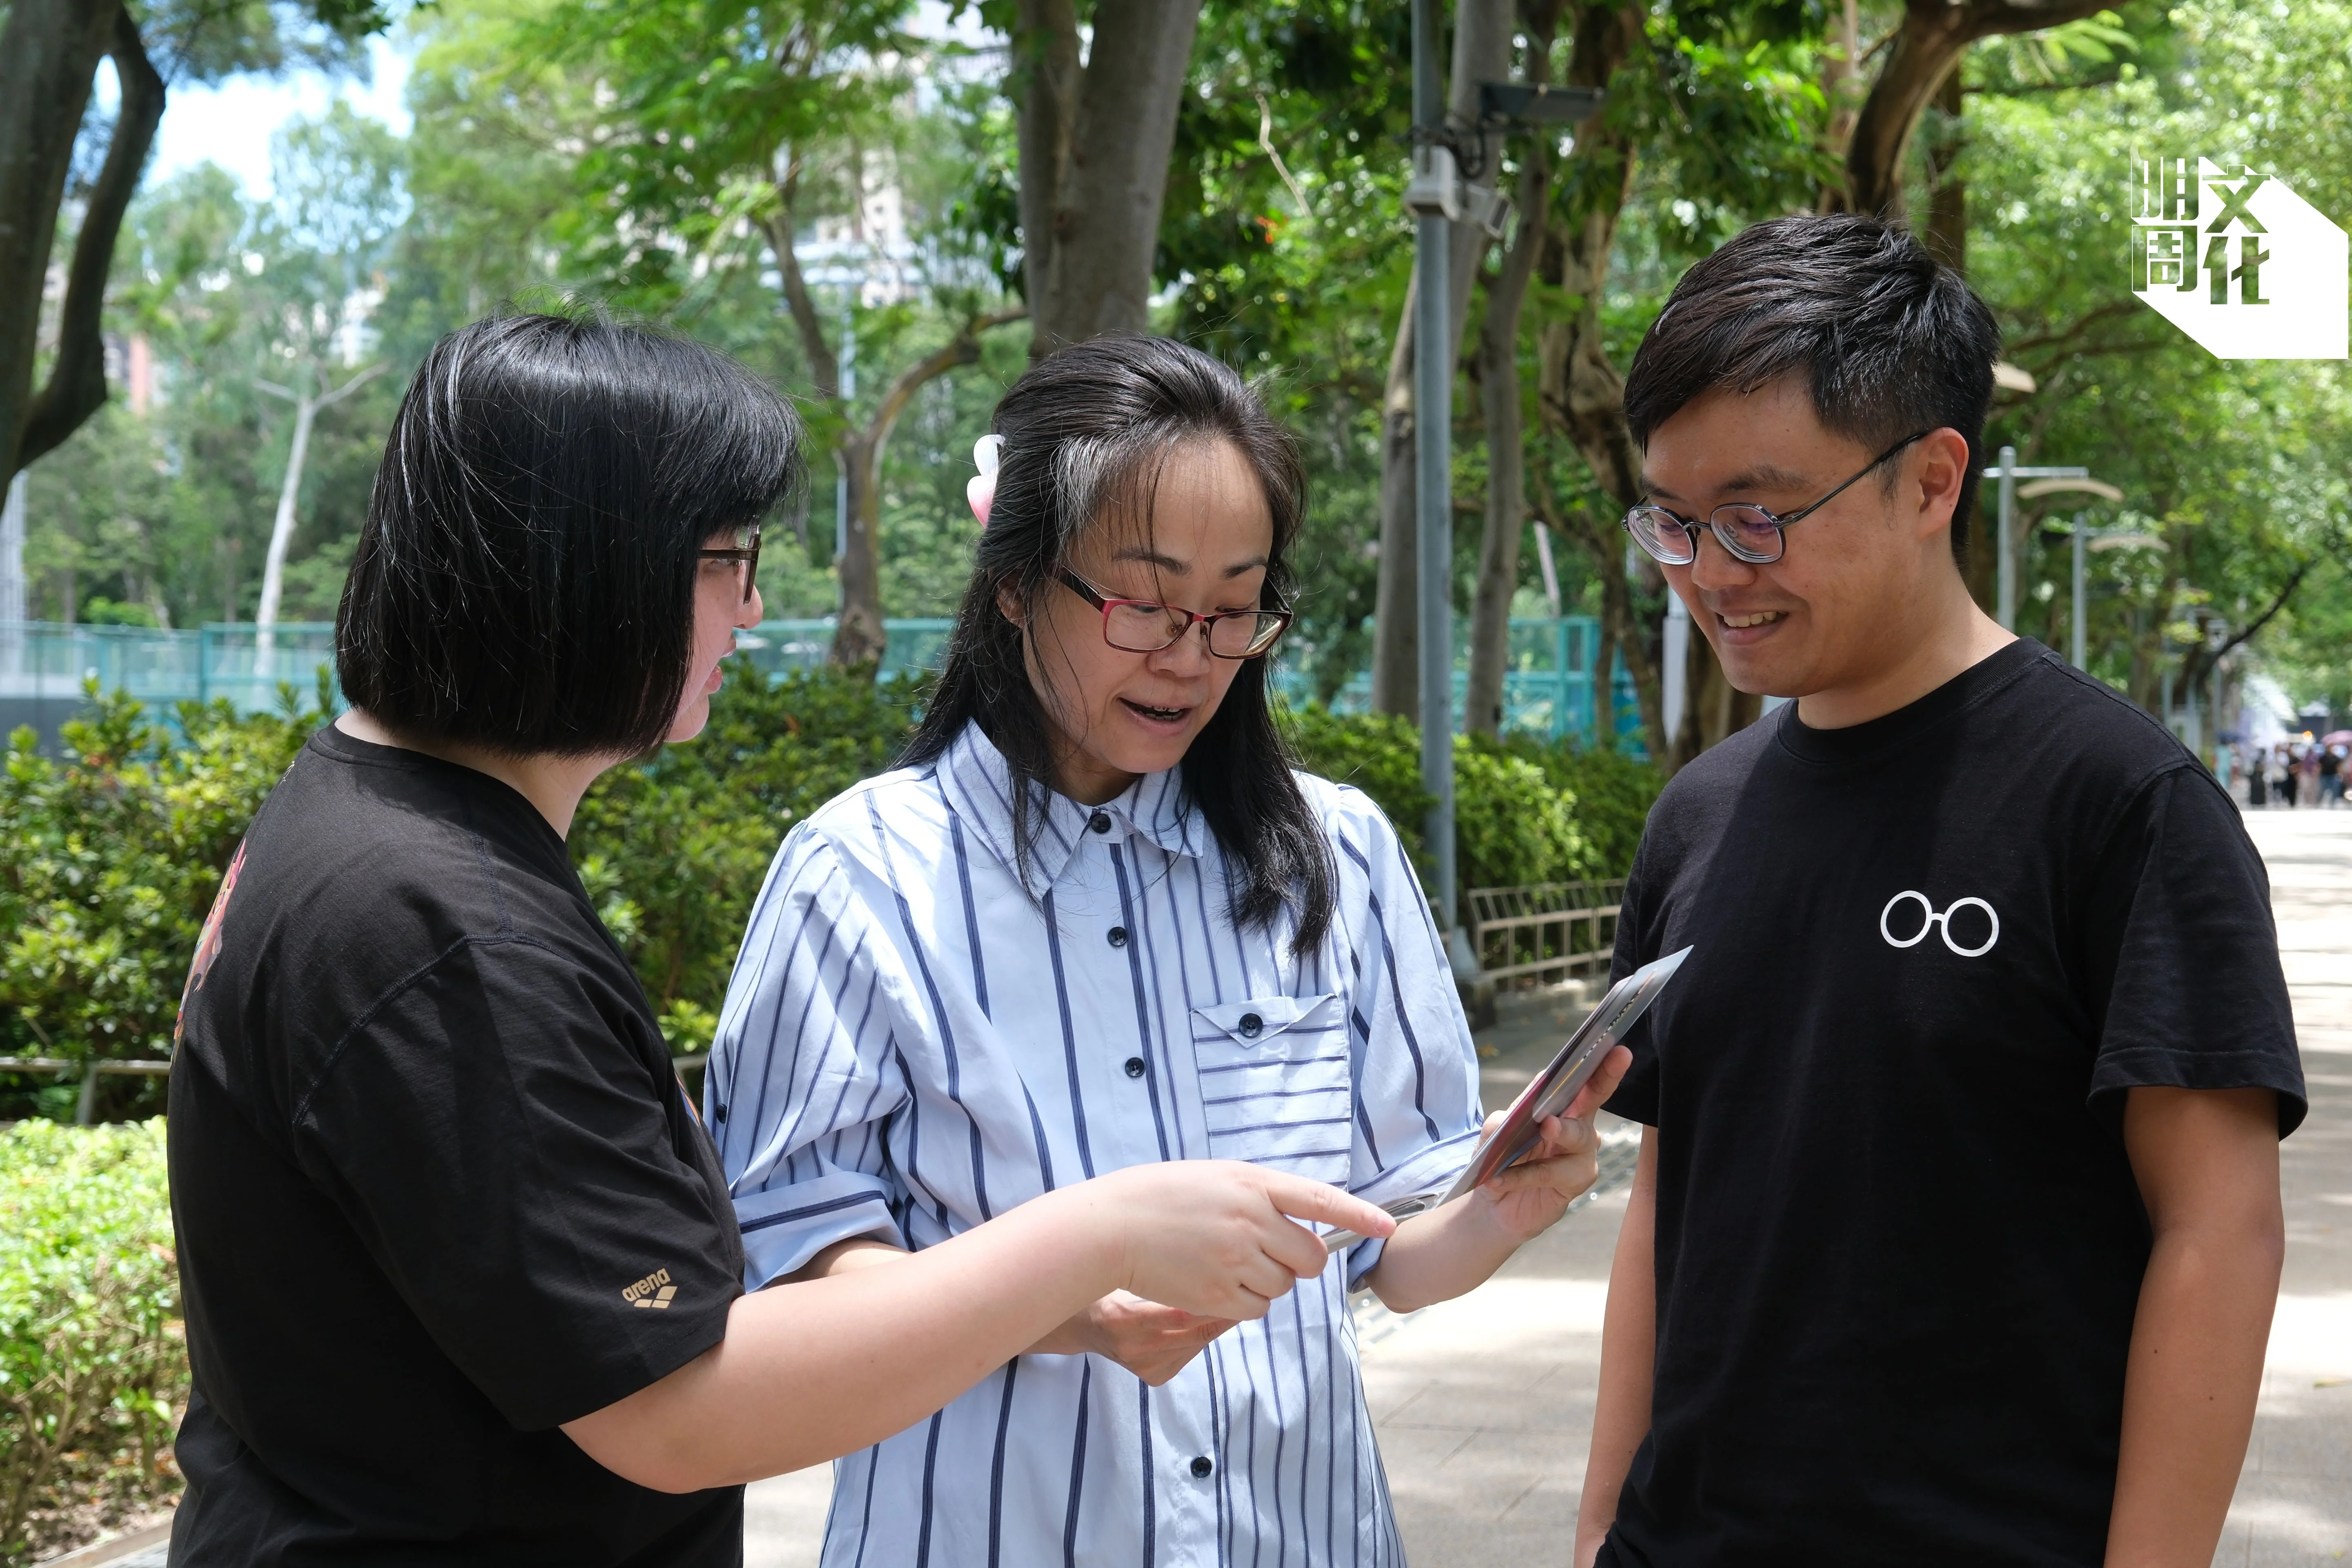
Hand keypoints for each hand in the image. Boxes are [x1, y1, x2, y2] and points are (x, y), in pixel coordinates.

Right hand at [1028, 1290, 1237, 1384]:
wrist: (1080, 1325)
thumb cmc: (1103, 1287)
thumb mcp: (1122, 1275)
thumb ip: (1157, 1275)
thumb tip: (1207, 1264)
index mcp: (1121, 1318)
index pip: (1181, 1314)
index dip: (1214, 1299)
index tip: (1235, 1279)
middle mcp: (1134, 1347)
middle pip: (1196, 1331)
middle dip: (1226, 1310)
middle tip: (1246, 1287)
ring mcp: (1145, 1366)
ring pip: (1199, 1342)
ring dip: (1219, 1321)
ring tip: (1235, 1295)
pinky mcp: (1154, 1376)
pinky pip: (1191, 1352)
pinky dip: (1205, 1333)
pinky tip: (1212, 1315)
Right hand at [1082, 1160, 1395, 1322]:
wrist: (1111, 1225)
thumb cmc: (1160, 1196)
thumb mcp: (1215, 1179)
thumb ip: (1258, 1197)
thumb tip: (1295, 1229)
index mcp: (1252, 1183)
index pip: (1319, 1199)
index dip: (1358, 1213)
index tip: (1387, 1226)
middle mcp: (1251, 1219)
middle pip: (1309, 1258)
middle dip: (1299, 1262)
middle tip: (1270, 1254)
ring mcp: (1235, 1258)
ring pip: (1282, 1286)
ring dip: (1265, 1281)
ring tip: (1224, 1262)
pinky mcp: (1216, 1294)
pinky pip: (1255, 1309)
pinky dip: (1244, 1302)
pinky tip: (1214, 1283)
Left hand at [1472, 1045, 1631, 1243]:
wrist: (1493, 1206)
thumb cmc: (1499, 1160)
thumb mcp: (1495, 1133)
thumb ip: (1507, 1118)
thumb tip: (1526, 1104)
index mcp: (1560, 1105)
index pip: (1579, 1078)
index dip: (1600, 1061)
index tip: (1616, 1045)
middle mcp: (1579, 1125)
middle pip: (1595, 1097)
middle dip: (1606, 1076)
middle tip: (1616, 1058)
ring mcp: (1581, 1154)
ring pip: (1576, 1136)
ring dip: (1560, 1131)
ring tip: (1546, 1128)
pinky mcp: (1576, 1181)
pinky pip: (1552, 1173)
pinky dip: (1524, 1175)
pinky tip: (1498, 1180)